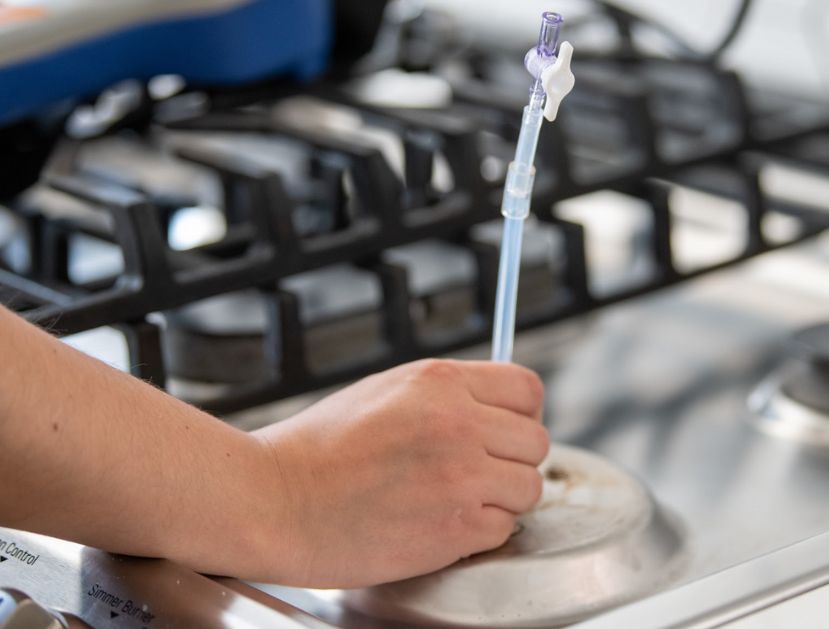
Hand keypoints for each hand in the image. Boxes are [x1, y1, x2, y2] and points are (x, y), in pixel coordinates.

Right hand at [252, 359, 547, 587]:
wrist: (274, 500)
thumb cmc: (318, 449)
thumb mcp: (385, 392)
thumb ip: (445, 395)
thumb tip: (492, 407)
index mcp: (440, 381)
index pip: (528, 389)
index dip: (521, 414)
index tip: (505, 432)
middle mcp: (459, 422)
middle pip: (536, 442)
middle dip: (511, 460)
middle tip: (476, 473)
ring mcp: (461, 475)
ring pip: (529, 488)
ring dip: (500, 499)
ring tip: (455, 502)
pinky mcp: (456, 527)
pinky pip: (504, 528)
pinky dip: (481, 532)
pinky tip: (442, 525)